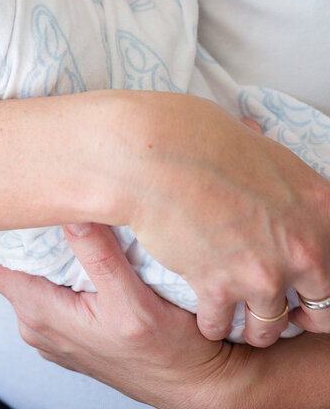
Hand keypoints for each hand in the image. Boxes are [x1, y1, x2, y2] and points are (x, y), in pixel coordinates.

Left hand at [0, 224, 246, 408]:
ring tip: (25, 188)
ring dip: (28, 234)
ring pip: (27, 267)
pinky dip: (49, 253)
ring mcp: (53, 326)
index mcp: (41, 313)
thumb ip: (101, 258)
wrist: (203, 389)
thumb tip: (73, 209)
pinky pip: (46, 279)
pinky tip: (61, 228)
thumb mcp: (136, 305)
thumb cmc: (174, 354)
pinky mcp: (72, 325)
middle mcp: (37, 322)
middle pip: (3, 259)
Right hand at [111, 93, 329, 340]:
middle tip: (280, 309)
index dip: (323, 278)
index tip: (307, 284)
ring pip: (269, 328)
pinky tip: (203, 308)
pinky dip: (210, 320)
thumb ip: (277, 178)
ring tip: (239, 317)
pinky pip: (220, 325)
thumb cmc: (195, 135)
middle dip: (299, 312)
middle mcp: (302, 247)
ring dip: (254, 325)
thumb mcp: (257, 146)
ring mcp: (263, 273)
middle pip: (322, 310)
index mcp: (319, 206)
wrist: (150, 154)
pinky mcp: (220, 289)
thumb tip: (268, 163)